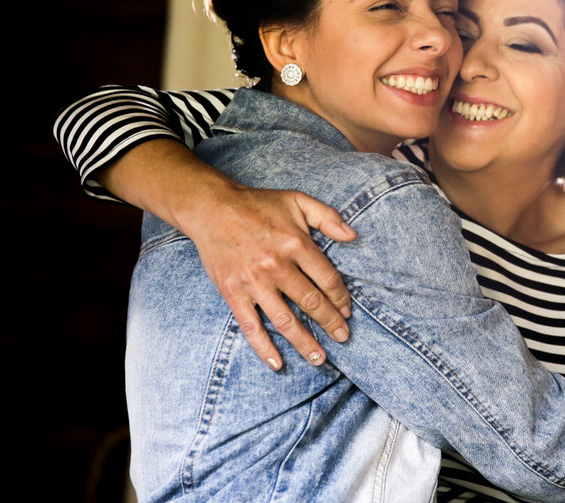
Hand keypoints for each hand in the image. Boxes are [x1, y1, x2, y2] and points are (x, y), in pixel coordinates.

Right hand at [184, 182, 357, 370]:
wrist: (211, 208)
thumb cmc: (258, 204)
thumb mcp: (297, 201)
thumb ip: (328, 216)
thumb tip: (353, 236)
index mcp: (296, 243)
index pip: (327, 279)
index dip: (341, 298)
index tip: (348, 312)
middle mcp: (276, 265)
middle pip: (310, 302)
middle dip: (330, 323)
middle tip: (343, 338)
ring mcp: (253, 282)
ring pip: (284, 320)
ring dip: (304, 342)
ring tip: (320, 358)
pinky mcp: (233, 293)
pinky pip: (251, 326)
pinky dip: (264, 348)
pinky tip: (277, 363)